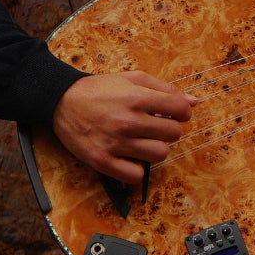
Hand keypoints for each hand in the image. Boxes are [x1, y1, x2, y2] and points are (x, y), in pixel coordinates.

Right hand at [52, 70, 197, 186]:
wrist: (61, 101)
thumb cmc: (99, 90)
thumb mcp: (132, 79)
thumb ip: (164, 88)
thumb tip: (193, 103)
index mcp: (137, 98)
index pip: (180, 110)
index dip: (182, 112)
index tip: (173, 113)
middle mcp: (129, 121)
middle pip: (173, 134)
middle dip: (168, 129)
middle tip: (154, 126)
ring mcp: (116, 143)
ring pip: (159, 155)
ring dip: (155, 148)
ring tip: (142, 141)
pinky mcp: (103, 161)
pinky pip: (136, 175)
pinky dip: (137, 168)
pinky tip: (130, 157)